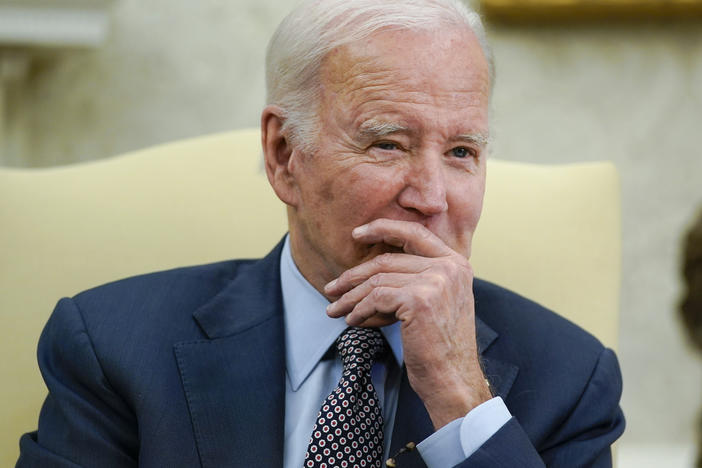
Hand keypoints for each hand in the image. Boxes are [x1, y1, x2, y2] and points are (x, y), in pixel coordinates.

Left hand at [325, 218, 491, 428]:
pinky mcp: (419, 300)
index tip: (357, 233)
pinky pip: (376, 298)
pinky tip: (352, 321)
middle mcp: (449, 267)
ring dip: (351, 297)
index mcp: (456, 263)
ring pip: (378, 280)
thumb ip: (416, 279)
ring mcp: (436, 281)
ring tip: (335, 309)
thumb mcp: (436, 302)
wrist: (453, 379)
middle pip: (389, 260)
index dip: (383, 228)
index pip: (415, 232)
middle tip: (332, 288)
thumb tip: (370, 273)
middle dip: (354, 275)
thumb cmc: (440, 347)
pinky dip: (359, 310)